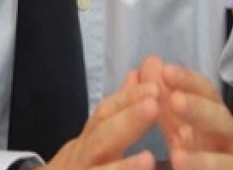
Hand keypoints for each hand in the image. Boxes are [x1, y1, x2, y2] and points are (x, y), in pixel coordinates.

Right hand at [44, 71, 160, 169]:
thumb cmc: (82, 168)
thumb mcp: (95, 140)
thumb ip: (118, 111)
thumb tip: (137, 72)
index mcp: (86, 145)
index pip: (103, 116)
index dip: (127, 99)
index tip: (155, 87)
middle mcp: (78, 163)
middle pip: (99, 142)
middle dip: (126, 124)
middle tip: (154, 106)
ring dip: (122, 168)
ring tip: (148, 159)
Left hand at [135, 58, 232, 169]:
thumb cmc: (211, 157)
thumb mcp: (184, 131)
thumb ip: (166, 104)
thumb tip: (147, 64)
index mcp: (216, 124)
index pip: (208, 95)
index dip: (189, 81)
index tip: (165, 70)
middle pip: (223, 122)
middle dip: (199, 110)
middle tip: (175, 101)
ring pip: (230, 163)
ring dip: (204, 160)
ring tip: (178, 156)